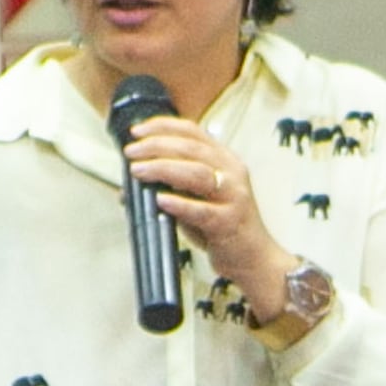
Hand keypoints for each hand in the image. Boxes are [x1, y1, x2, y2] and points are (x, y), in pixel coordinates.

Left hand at [124, 117, 281, 295]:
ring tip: (139, 171)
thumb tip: (132, 183)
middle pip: (191, 149)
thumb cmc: (221, 227)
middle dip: (156, 146)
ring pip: (197, 174)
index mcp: (224, 160)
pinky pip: (202, 211)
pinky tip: (160, 200)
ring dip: (163, 169)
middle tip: (131, 152)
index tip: (136, 131)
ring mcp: (233, 196)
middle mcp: (231, 172)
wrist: (253, 258)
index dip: (162, 127)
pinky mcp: (229, 222)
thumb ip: (172, 186)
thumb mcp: (197, 198)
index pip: (192, 132)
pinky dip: (179, 204)